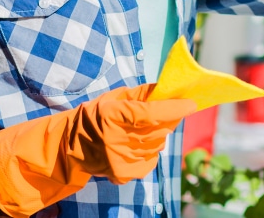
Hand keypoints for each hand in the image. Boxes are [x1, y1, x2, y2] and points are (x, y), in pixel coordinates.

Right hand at [0, 83, 195, 217]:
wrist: (71, 148)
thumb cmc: (95, 116)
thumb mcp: (114, 98)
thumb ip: (142, 94)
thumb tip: (169, 89)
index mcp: (112, 115)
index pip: (150, 113)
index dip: (173, 108)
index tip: (192, 104)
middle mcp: (116, 140)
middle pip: (159, 130)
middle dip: (169, 119)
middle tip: (172, 110)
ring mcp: (120, 159)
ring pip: (158, 145)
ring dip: (158, 135)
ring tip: (140, 129)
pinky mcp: (124, 174)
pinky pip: (151, 160)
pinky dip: (150, 150)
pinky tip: (135, 144)